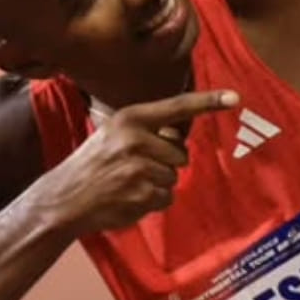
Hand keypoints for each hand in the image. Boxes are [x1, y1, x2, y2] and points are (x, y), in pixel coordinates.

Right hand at [48, 89, 239, 232]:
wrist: (63, 199)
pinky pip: (166, 198)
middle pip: (181, 153)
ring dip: (157, 185)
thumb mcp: (113, 135)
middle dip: (165, 163)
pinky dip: (152, 202)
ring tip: (127, 184)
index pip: (177, 107)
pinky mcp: (142, 193)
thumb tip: (180, 138)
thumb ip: (146, 131)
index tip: (235, 97)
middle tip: (134, 169)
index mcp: (130, 118)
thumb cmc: (92, 165)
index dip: (208, 101)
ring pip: (174, 177)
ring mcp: (140, 167)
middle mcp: (136, 139)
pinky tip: (128, 198)